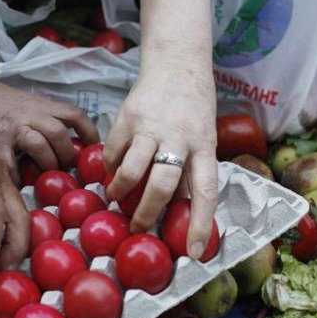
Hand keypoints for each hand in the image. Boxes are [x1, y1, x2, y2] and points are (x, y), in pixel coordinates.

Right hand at [0, 78, 99, 183]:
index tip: (92, 149)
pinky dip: (18, 177)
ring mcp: (13, 129)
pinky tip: (20, 182)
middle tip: (66, 169)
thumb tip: (69, 145)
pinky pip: (11, 164)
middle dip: (67, 155)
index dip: (88, 132)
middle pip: (59, 134)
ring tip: (45, 174)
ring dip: (47, 164)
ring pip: (39, 145)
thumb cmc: (2, 104)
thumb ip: (48, 120)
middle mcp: (31, 115)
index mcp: (43, 105)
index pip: (74, 115)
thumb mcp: (31, 104)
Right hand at [103, 62, 217, 259]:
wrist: (176, 64)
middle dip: (148, 213)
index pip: (206, 192)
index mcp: (205, 146)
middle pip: (162, 185)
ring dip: (121, 191)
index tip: (195, 253)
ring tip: (117, 198)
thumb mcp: (203, 138)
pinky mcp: (127, 117)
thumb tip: (180, 213)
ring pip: (132, 170)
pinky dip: (110, 167)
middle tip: (138, 227)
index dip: (202, 225)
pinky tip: (112, 170)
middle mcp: (179, 137)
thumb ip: (190, 171)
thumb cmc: (194, 109)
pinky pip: (113, 153)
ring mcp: (151, 127)